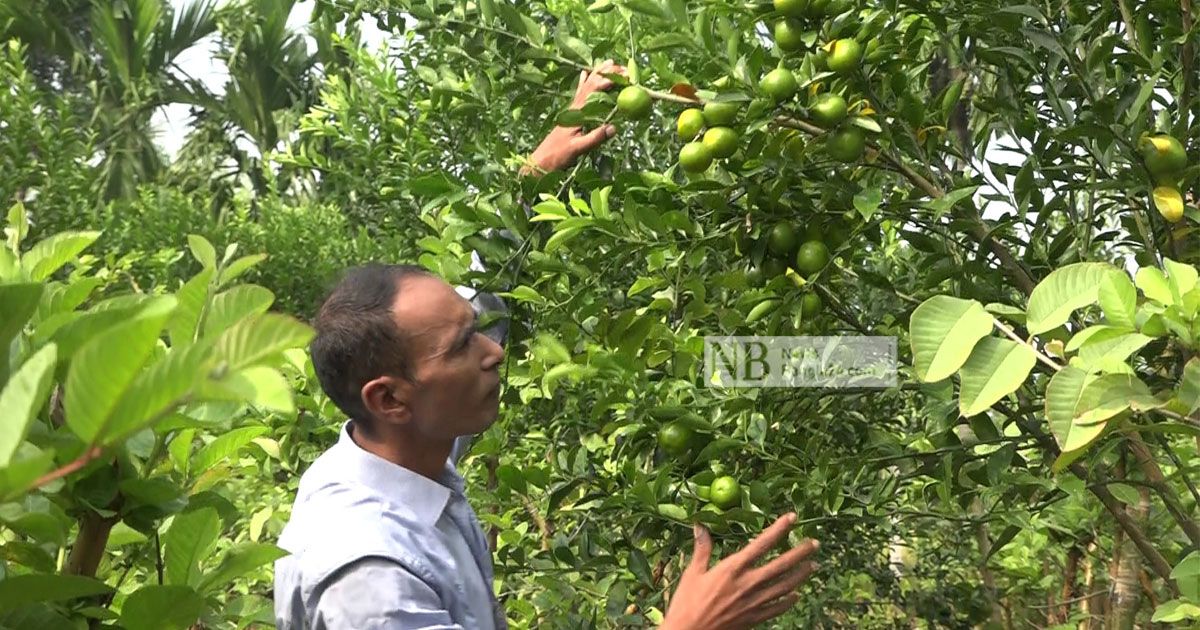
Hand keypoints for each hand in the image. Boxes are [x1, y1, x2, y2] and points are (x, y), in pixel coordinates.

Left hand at [522, 59, 626, 175]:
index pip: (595, 90)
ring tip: (608, 62)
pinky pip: (579, 93)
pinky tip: (584, 73)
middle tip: (623, 67)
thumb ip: (595, 138)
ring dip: (598, 73)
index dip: (609, 81)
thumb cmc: (559, 155)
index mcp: (578, 112)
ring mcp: (572, 109)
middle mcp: (575, 106)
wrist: (541, 160)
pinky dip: (583, 82)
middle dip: (607, 73)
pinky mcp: (570, 113)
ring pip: (586, 85)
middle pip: (592, 83)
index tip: (625, 78)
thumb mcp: (578, 148)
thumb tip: (614, 127)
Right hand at [660, 514, 819, 629]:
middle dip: (800, 553)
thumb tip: (699, 525)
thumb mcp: (692, 572)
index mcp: (732, 568)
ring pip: (784, 586)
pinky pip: (777, 608)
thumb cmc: (687, 602)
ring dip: (800, 575)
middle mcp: (747, 584)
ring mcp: (753, 602)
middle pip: (780, 565)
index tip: (792, 517)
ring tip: (813, 565)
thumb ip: (702, 548)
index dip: (778, 529)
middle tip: (815, 543)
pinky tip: (796, 595)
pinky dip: (789, 601)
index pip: (761, 544)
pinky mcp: (754, 618)